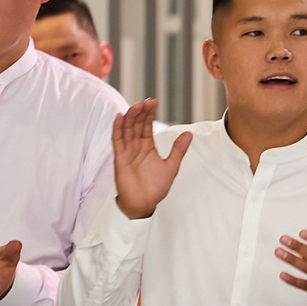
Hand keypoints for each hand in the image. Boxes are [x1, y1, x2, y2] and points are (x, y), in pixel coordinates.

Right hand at [112, 99, 193, 218]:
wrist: (144, 204)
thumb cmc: (155, 188)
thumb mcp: (171, 166)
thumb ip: (178, 150)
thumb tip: (189, 133)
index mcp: (147, 147)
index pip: (146, 125)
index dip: (149, 114)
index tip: (154, 102)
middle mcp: (136, 147)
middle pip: (136, 124)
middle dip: (141, 112)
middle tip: (147, 101)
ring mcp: (127, 151)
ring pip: (127, 129)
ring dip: (130, 117)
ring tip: (137, 106)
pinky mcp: (120, 159)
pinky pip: (117, 141)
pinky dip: (117, 128)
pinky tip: (119, 117)